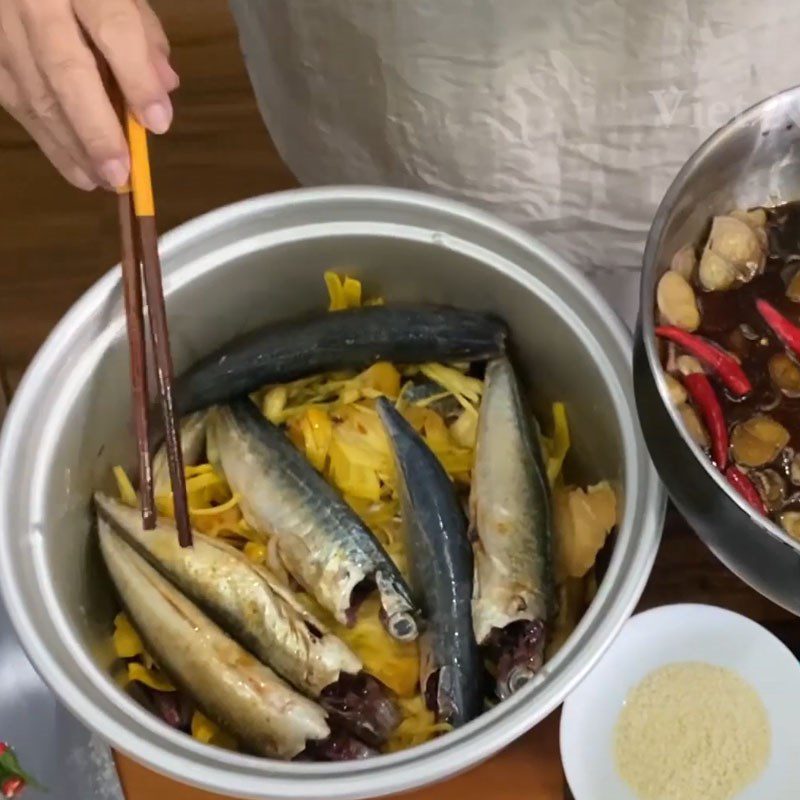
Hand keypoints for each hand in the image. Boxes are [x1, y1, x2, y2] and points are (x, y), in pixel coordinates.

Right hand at [0, 0, 177, 189]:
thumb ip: (142, 33)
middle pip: (64, 69)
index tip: (158, 123)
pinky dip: (48, 140)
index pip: (114, 28)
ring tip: (105, 180)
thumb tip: (163, 87)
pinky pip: (13, 100)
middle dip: (96, 128)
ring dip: (72, 146)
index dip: (137, 79)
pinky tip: (77, 168)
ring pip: (33, 92)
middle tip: (121, 173)